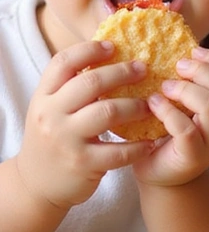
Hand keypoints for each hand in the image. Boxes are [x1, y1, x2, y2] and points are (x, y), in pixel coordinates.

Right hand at [17, 40, 153, 209]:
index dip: (89, 50)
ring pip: (108, 112)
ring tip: (149, 105)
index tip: (113, 47)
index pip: (63, 62)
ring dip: (134, 106)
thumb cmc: (51, 139)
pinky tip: (149, 142)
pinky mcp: (83, 164)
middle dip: (122, 72)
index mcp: (43, 97)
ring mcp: (66, 140)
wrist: (35, 185)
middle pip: (90, 83)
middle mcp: (51, 115)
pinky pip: (118, 150)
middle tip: (143, 69)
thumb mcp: (50, 110)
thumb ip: (69, 87)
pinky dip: (138, 146)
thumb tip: (107, 55)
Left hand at [132, 45, 208, 186]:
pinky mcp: (194, 157)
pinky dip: (168, 111)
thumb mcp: (186, 100)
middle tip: (176, 67)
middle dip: (200, 72)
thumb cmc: (169, 128)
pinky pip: (187, 129)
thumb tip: (175, 36)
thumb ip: (191, 78)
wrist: (158, 170)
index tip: (192, 51)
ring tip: (164, 87)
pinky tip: (153, 104)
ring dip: (185, 90)